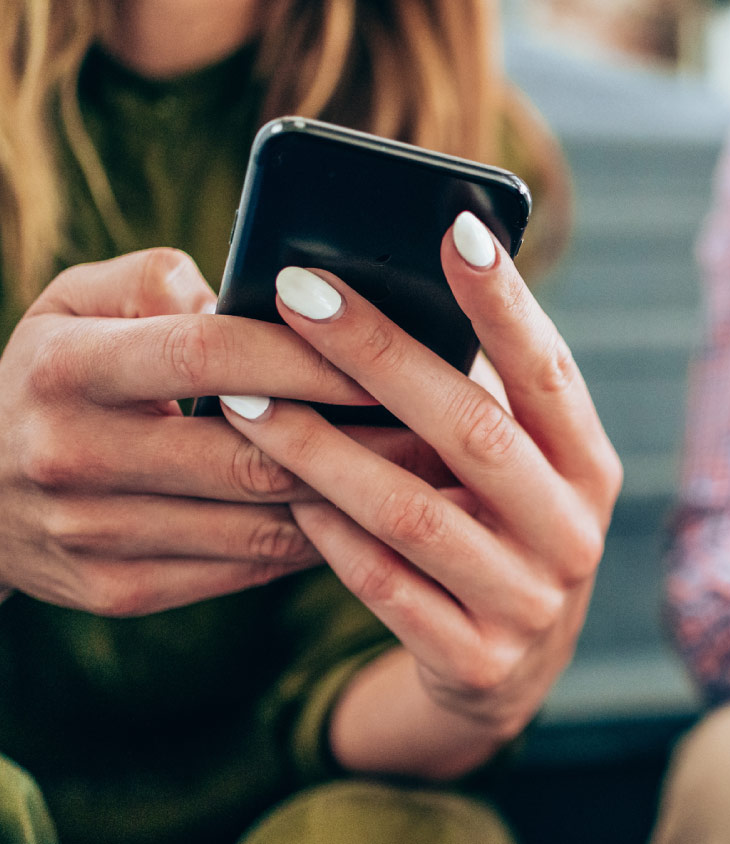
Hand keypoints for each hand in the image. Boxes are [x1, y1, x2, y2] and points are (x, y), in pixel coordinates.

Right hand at [0, 248, 422, 615]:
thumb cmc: (55, 374)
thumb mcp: (75, 303)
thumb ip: (159, 278)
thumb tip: (257, 293)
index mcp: (64, 368)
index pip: (209, 356)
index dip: (306, 356)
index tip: (387, 355)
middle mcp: (69, 455)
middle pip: (249, 454)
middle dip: (357, 442)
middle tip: (438, 427)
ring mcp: (91, 535)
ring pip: (257, 522)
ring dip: (350, 502)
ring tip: (421, 475)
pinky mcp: (115, 591)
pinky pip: (241, 569)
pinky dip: (310, 544)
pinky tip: (363, 518)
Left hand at [216, 214, 621, 774]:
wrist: (507, 671)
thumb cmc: (493, 528)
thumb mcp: (511, 468)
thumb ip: (473, 400)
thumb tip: (376, 294)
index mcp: (588, 468)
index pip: (549, 372)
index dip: (505, 303)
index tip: (455, 226)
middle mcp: (572, 533)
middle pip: (473, 431)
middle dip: (379, 355)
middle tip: (297, 292)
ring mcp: (529, 603)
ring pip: (412, 514)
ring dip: (322, 450)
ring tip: (246, 400)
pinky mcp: (475, 661)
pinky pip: (384, 587)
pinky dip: (326, 533)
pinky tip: (279, 491)